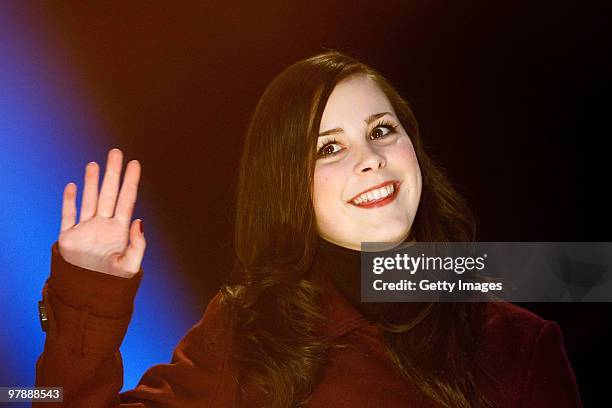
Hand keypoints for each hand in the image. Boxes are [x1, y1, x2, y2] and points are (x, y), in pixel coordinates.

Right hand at [58, 148, 145, 277]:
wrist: (90, 296)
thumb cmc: (114, 283)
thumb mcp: (131, 265)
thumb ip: (138, 245)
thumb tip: (139, 221)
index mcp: (121, 230)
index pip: (127, 200)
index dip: (131, 182)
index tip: (135, 164)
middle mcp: (104, 225)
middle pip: (109, 193)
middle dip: (112, 174)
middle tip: (116, 153)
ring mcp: (87, 229)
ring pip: (90, 200)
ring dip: (91, 182)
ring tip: (95, 164)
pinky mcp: (70, 237)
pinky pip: (69, 215)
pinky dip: (69, 201)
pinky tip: (72, 186)